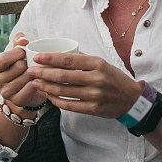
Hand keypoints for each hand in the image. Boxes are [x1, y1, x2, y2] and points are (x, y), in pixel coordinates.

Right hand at [0, 32, 47, 108]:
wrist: (27, 90)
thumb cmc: (21, 67)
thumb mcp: (18, 53)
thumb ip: (18, 41)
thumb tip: (23, 40)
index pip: (4, 58)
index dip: (17, 53)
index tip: (25, 52)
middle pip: (17, 67)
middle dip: (28, 63)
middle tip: (32, 63)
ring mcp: (6, 93)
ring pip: (26, 77)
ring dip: (34, 72)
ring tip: (37, 70)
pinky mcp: (17, 100)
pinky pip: (31, 88)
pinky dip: (37, 82)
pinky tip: (39, 79)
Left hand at [27, 51, 141, 117]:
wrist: (132, 100)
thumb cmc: (114, 79)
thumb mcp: (102, 63)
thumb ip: (83, 59)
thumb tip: (61, 52)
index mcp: (97, 64)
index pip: (68, 60)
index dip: (50, 58)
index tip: (37, 57)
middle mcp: (96, 79)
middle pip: (63, 76)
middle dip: (43, 73)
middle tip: (30, 71)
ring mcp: (94, 95)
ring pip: (64, 91)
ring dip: (46, 87)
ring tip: (35, 83)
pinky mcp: (93, 109)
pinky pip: (70, 105)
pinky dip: (57, 101)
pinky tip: (48, 96)